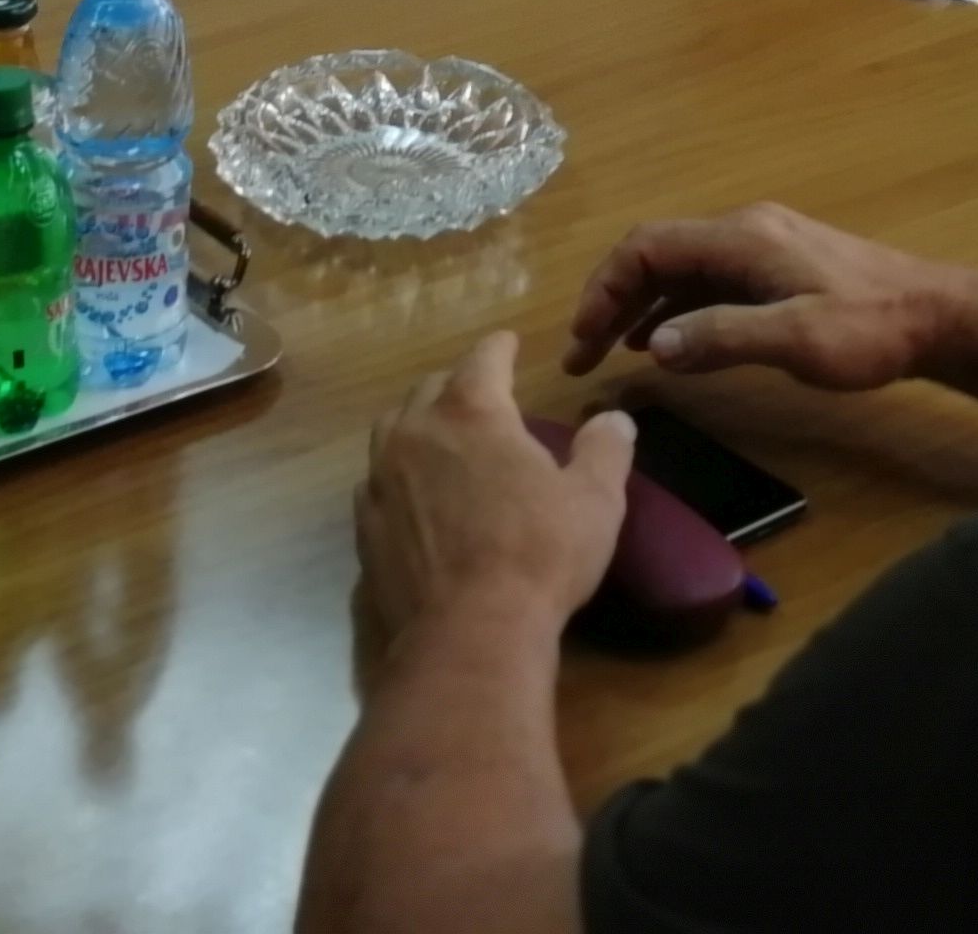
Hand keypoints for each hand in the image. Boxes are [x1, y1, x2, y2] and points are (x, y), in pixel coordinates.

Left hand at [354, 333, 631, 641]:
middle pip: (431, 388)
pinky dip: (397, 475)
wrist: (467, 635)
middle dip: (457, 384)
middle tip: (480, 395)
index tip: (508, 343)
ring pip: (393, 428)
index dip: (500, 347)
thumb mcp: (594, 502)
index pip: (483, 358)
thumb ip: (604, 451)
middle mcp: (416, 432)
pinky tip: (412, 496)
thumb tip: (614, 418)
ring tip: (440, 437)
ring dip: (418, 424)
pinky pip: (376, 481)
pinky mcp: (363, 526)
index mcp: (472, 412)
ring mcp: (380, 479)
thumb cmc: (538, 557)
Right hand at [564, 203, 976, 394]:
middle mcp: (746, 230)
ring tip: (613, 353)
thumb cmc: (869, 330)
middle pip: (657, 253)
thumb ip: (722, 338)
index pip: (646, 247)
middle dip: (613, 300)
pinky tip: (668, 341)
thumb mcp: (795, 341)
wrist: (940, 317)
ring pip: (682, 268)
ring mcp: (765, 246)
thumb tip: (654, 346)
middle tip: (584, 356)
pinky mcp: (781, 266)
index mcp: (742, 237)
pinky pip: (708, 279)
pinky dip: (676, 307)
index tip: (582, 341)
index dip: (604, 289)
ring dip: (642, 306)